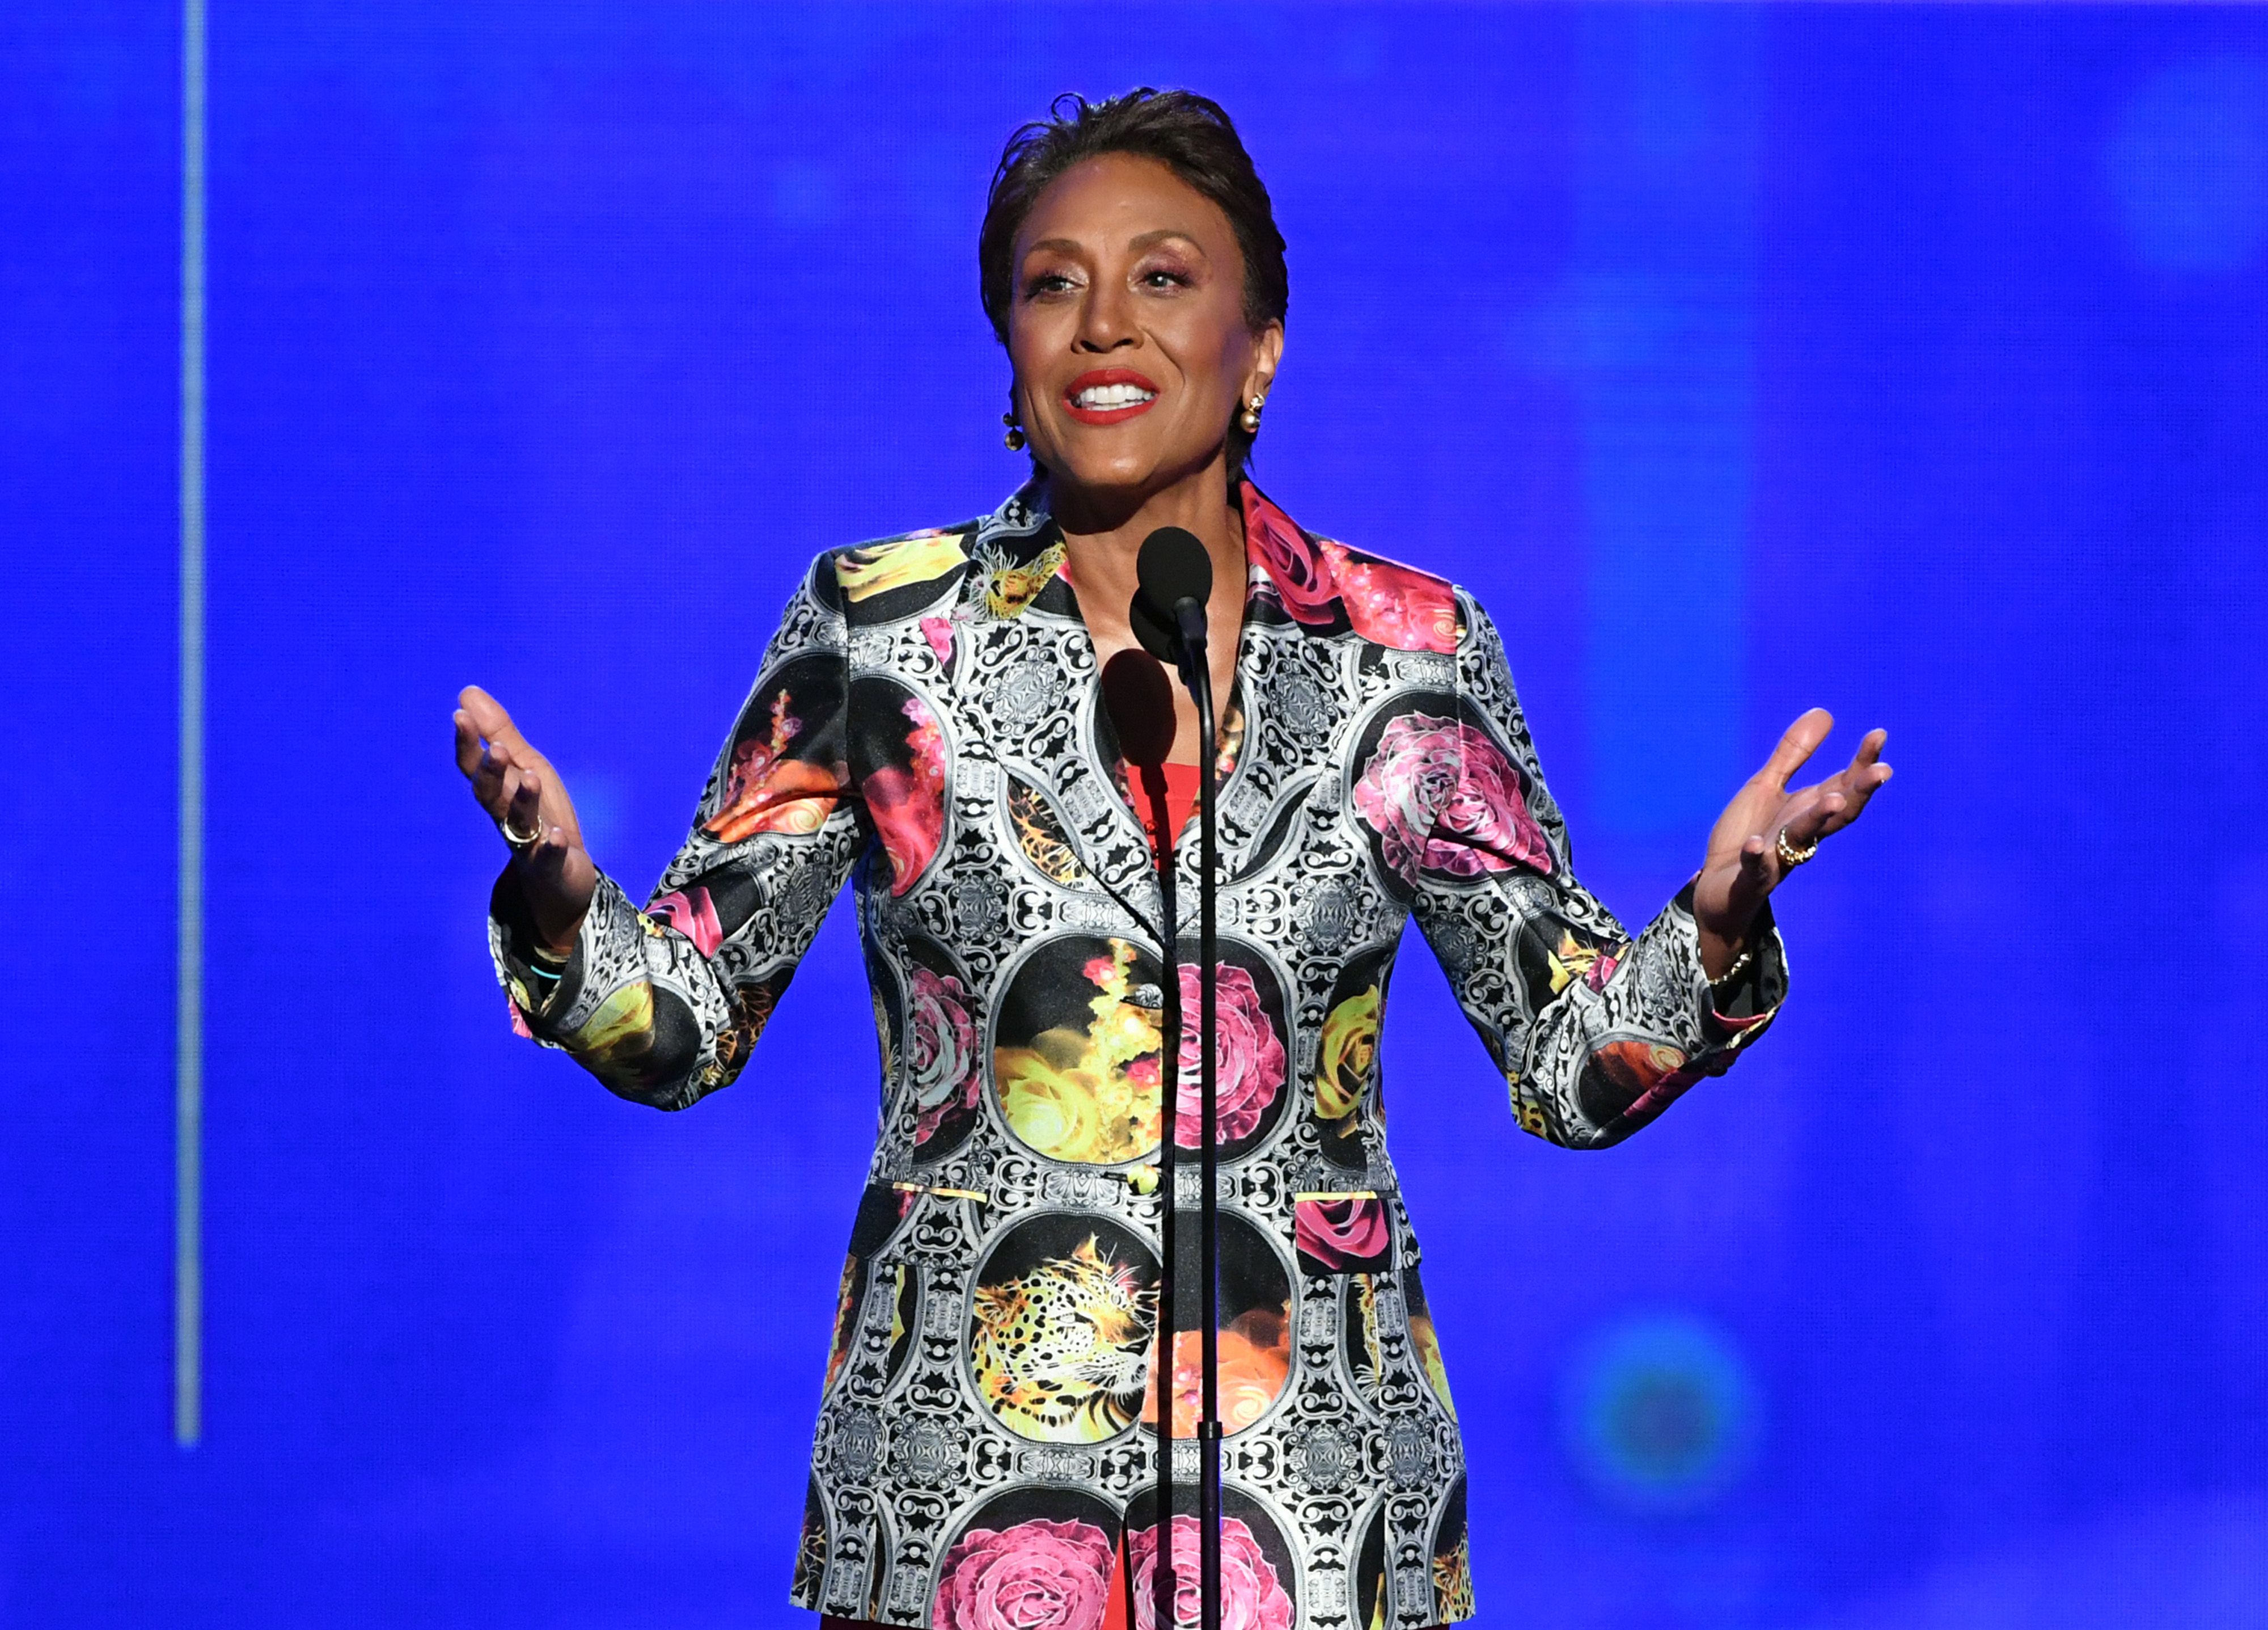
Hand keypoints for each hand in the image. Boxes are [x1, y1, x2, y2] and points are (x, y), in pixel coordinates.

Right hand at [452, 685, 596, 954]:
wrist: (561, 873)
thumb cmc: (539, 813)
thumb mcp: (524, 767)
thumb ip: (498, 734)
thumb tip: (466, 693)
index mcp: (499, 791)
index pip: (474, 767)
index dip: (466, 744)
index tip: (460, 715)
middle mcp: (506, 816)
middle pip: (491, 795)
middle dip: (491, 772)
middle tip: (497, 749)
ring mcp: (527, 843)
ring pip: (519, 822)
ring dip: (523, 800)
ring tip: (532, 777)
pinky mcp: (550, 866)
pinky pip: (547, 858)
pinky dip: (550, 848)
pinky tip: (557, 836)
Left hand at [1692, 709, 1891, 976]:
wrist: (1719, 887)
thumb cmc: (1750, 833)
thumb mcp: (1767, 787)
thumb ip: (1793, 754)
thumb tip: (1825, 712)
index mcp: (1807, 810)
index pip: (1843, 785)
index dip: (1862, 763)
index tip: (1879, 734)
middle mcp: (1800, 833)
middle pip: (1837, 813)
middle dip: (1859, 791)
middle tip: (1883, 770)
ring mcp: (1777, 857)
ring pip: (1802, 838)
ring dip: (1819, 819)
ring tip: (1834, 798)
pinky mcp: (1749, 877)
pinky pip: (1755, 868)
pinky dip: (1756, 857)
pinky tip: (1754, 845)